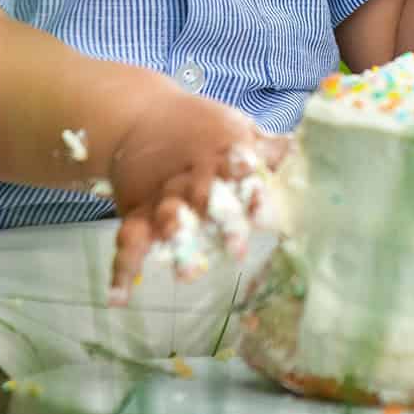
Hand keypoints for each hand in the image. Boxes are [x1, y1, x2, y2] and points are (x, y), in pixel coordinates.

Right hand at [106, 91, 287, 303]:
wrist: (140, 116)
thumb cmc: (201, 127)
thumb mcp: (235, 127)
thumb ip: (264, 146)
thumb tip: (294, 150)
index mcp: (222, 156)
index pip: (239, 171)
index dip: (252, 190)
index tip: (264, 210)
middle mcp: (192, 180)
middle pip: (207, 201)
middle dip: (222, 225)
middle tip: (236, 249)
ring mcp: (163, 199)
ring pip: (169, 221)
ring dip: (177, 244)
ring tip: (186, 273)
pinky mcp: (137, 214)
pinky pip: (128, 242)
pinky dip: (121, 269)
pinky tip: (119, 298)